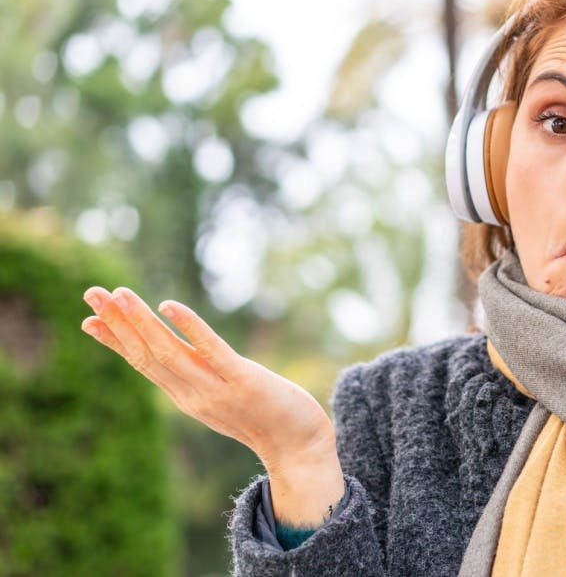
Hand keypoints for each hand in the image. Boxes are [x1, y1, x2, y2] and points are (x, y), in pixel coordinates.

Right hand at [81, 286, 343, 524]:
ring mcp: (217, 390)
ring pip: (169, 352)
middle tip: (91, 293)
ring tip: (120, 294)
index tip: (88, 319)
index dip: (115, 341)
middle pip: (147, 354)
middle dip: (117, 323)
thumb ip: (201, 378)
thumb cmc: (267, 419)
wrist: (300, 449)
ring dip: (142, 321)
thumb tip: (185, 355)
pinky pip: (211, 351)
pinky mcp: (244, 382)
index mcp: (186, 397)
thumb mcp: (222, 398)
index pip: (142, 364)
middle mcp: (194, 395)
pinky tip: (170, 306)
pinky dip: (189, 327)